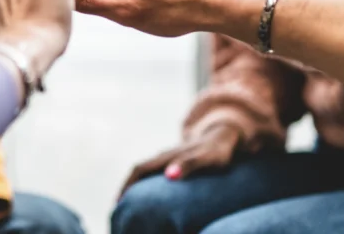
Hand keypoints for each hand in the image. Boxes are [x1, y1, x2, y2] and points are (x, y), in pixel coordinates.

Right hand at [119, 124, 242, 194]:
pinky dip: (146, 184)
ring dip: (134, 186)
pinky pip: (153, 172)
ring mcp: (167, 157)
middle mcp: (163, 156)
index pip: (138, 170)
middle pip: (137, 171)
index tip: (118, 201)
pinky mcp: (173, 161)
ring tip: (129, 204)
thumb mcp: (206, 158)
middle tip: (117, 207)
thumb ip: (189, 165)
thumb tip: (169, 175)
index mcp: (165, 156)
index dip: (126, 185)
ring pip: (144, 171)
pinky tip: (149, 195)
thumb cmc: (216, 150)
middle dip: (125, 188)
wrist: (225, 135)